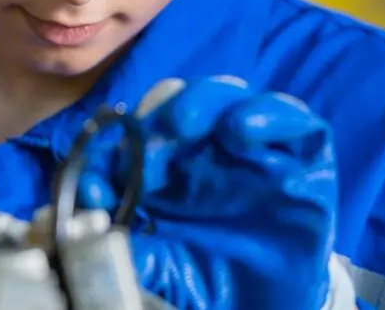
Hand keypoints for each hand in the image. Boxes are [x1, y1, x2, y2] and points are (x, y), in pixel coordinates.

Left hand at [78, 76, 337, 309]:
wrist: (268, 307)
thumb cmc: (212, 279)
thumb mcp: (162, 266)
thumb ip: (127, 245)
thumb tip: (79, 225)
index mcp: (168, 165)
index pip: (139, 127)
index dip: (115, 140)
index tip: (98, 177)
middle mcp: (208, 145)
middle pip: (181, 98)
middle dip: (159, 110)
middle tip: (148, 141)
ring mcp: (256, 146)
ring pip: (230, 94)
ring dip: (204, 99)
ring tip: (185, 124)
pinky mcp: (305, 157)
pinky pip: (293, 118)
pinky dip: (269, 112)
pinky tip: (242, 129)